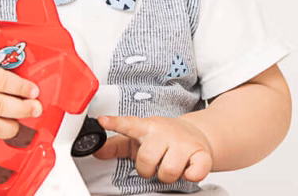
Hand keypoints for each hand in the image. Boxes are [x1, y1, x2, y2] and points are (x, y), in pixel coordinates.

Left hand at [94, 115, 212, 183]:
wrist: (196, 134)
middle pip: (147, 159)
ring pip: (168, 171)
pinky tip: (188, 167)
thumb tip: (96, 150)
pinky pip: (194, 174)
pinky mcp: (202, 154)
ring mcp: (184, 142)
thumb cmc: (163, 138)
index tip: (102, 120)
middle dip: (147, 169)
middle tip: (154, 163)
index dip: (115, 123)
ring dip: (167, 175)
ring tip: (170, 166)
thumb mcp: (138, 139)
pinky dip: (190, 176)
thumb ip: (116, 145)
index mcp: (147, 128)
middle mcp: (165, 133)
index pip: (129, 124)